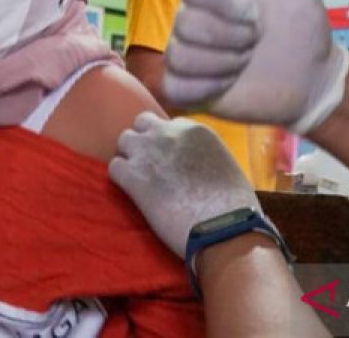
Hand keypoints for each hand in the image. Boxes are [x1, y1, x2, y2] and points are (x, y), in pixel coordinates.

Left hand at [109, 113, 258, 258]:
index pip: (170, 124)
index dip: (167, 142)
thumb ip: (205, 155)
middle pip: (142, 123)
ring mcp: (149, 152)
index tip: (170, 159)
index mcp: (195, 129)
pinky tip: (131, 192)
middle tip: (149, 164)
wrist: (223, 225)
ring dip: (129, 156)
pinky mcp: (134, 176)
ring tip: (138, 178)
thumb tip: (196, 166)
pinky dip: (120, 178)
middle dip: (144, 140)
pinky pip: (114, 167)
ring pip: (124, 140)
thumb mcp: (224, 164)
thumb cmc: (234, 204)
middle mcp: (169, 133)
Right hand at [164, 0, 348, 133]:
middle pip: (186, 25)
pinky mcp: (187, 89)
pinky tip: (231, 84)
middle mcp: (191, 20)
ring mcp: (187, 55)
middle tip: (255, 44)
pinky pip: (177, 86)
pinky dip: (209, 88)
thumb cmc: (299, 21)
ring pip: (183, 56)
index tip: (257, 15)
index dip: (227, 6)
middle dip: (233, 40)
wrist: (311, 75)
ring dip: (225, 65)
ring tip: (246, 64)